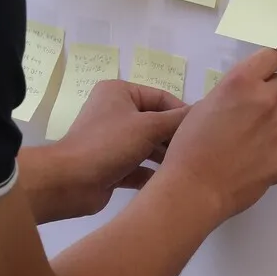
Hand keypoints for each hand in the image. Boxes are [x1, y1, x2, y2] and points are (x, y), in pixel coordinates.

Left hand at [23, 80, 187, 221]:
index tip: (204, 131)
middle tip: (200, 152)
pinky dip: (153, 172)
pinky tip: (173, 183)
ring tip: (191, 168)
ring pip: (148, 145)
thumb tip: (203, 111)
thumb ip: (176, 120)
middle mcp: (116, 112)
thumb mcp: (147, 127)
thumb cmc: (109, 143)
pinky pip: (139, 165)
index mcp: (120, 92)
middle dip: (175, 136)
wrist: (71, 181)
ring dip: (165, 156)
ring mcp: (113, 139)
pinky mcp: (113, 164)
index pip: (160, 97)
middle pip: (155, 121)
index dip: (182, 112)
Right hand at [160, 48, 276, 224]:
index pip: (272, 57)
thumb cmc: (191, 144)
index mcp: (242, 82)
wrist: (196, 188)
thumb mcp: (206, 104)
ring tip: (252, 137)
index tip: (266, 71)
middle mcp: (265, 100)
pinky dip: (275, 146)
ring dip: (275, 119)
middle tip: (252, 109)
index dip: (269, 64)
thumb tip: (248, 95)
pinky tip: (255, 158)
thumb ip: (234, 94)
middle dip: (270, 93)